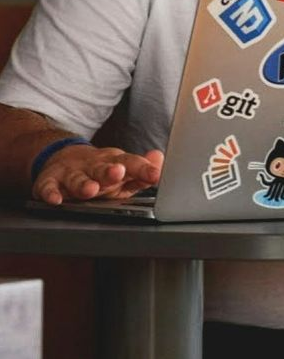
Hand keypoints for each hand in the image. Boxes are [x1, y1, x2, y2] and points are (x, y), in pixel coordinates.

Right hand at [33, 144, 163, 205]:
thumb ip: (142, 170)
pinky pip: (48, 187)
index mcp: (114, 162)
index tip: (155, 175)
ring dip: (83, 184)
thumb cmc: (101, 171)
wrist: (63, 159)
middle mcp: (93, 165)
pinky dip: (50, 193)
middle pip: (102, 168)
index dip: (143, 169)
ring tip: (90, 190)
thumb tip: (160, 159)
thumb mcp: (123, 170)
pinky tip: (55, 199)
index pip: (131, 163)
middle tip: (118, 173)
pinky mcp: (50, 180)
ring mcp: (71, 172)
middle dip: (110, 171)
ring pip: (77, 178)